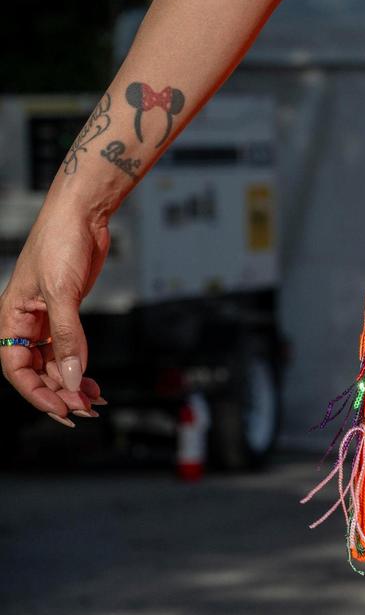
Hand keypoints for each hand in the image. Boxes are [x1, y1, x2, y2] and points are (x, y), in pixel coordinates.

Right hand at [0, 201, 110, 425]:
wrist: (83, 215)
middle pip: (36, 370)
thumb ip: (67, 336)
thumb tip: (70, 375)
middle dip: (57, 391)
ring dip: (71, 383)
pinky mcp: (69, 313)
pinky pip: (70, 349)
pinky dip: (80, 366)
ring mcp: (48, 319)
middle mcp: (26, 322)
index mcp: (11, 318)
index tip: (60, 408)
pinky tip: (93, 382)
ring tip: (93, 400)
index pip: (15, 367)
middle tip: (84, 409)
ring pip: (54, 363)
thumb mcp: (62, 292)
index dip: (35, 392)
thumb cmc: (60, 242)